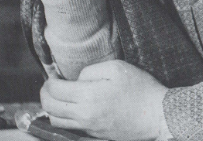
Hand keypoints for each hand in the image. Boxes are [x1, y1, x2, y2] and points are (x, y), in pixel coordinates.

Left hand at [40, 60, 171, 140]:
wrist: (157, 115)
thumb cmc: (140, 88)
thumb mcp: (117, 68)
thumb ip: (91, 70)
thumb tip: (77, 78)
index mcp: (89, 96)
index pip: (54, 90)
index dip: (49, 81)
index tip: (52, 76)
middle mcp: (85, 115)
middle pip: (50, 108)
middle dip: (45, 94)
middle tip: (49, 85)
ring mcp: (89, 128)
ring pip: (57, 121)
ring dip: (52, 108)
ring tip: (58, 98)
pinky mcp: (95, 135)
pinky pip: (70, 129)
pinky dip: (64, 118)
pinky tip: (70, 108)